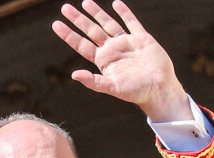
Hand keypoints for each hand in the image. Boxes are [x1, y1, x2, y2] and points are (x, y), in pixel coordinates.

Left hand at [52, 0, 190, 121]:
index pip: (81, 45)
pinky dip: (124, 12)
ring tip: (85, 2)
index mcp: (103, 61)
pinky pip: (131, 22)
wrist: (158, 88)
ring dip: (97, 13)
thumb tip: (73, 75)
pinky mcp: (141, 39)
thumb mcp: (111, 88)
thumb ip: (93, 81)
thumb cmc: (134, 92)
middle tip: (65, 8)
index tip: (56, 24)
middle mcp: (112, 50)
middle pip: (91, 31)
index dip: (68, 35)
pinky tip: (116, 3)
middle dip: (78, 20)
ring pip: (108, 24)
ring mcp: (126, 43)